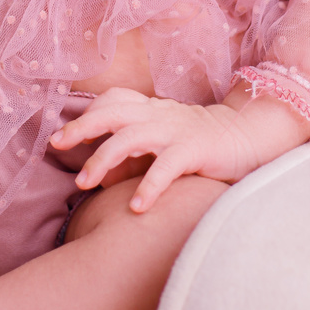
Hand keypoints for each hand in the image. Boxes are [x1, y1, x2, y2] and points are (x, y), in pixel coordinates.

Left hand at [50, 86, 309, 212]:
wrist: (252, 137)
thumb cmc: (202, 145)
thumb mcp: (164, 143)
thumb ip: (134, 154)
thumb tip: (101, 177)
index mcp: (151, 111)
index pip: (112, 101)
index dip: (87, 116)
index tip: (61, 138)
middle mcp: (159, 116)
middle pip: (112, 112)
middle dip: (81, 127)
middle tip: (57, 145)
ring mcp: (177, 131)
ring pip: (130, 137)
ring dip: (103, 159)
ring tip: (84, 184)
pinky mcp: (196, 150)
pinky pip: (167, 167)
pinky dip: (149, 186)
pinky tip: (136, 208)